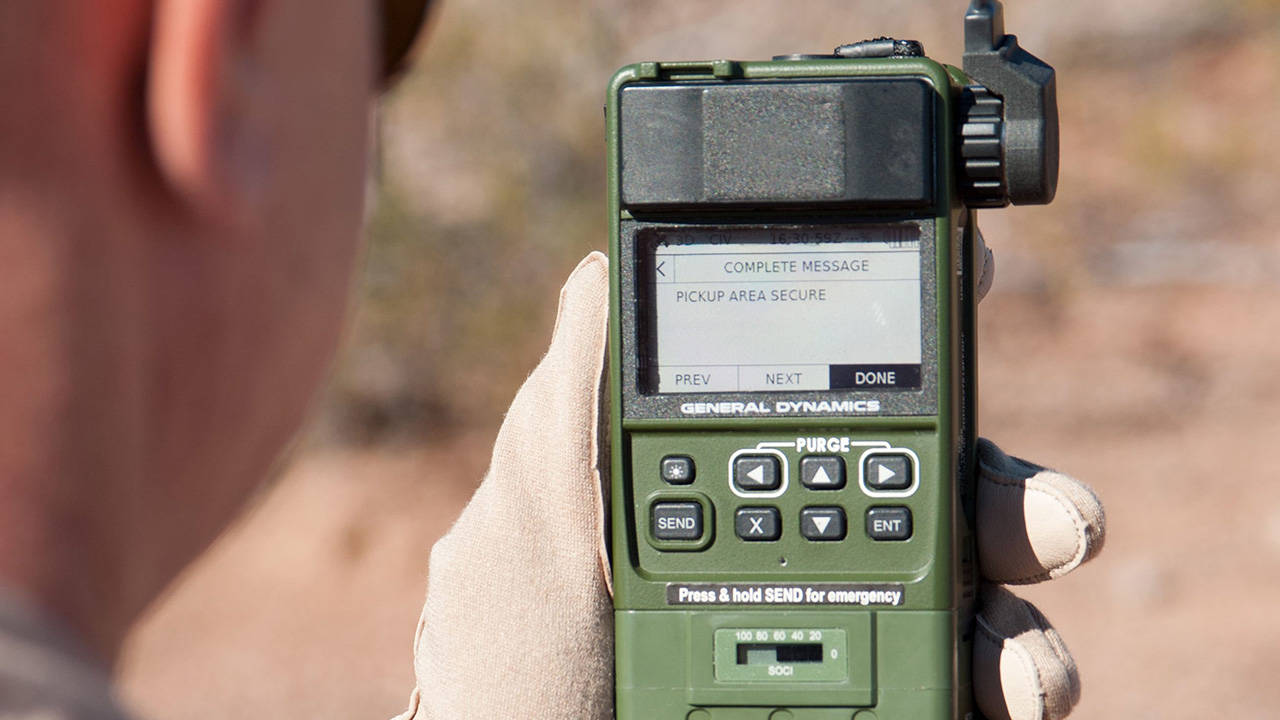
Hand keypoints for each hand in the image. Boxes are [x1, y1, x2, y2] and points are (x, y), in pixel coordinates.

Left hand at [393, 252, 1104, 719]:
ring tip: (1021, 670)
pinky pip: (956, 695)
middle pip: (945, 500)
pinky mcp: (865, 708)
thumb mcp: (534, 512)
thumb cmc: (517, 655)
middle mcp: (805, 550)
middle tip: (1055, 528)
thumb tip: (604, 270)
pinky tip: (996, 704)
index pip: (853, 403)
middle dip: (1016, 502)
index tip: (976, 301)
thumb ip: (577, 398)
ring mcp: (838, 636)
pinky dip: (998, 695)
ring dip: (1026, 623)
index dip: (921, 353)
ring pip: (973, 606)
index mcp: (739, 481)